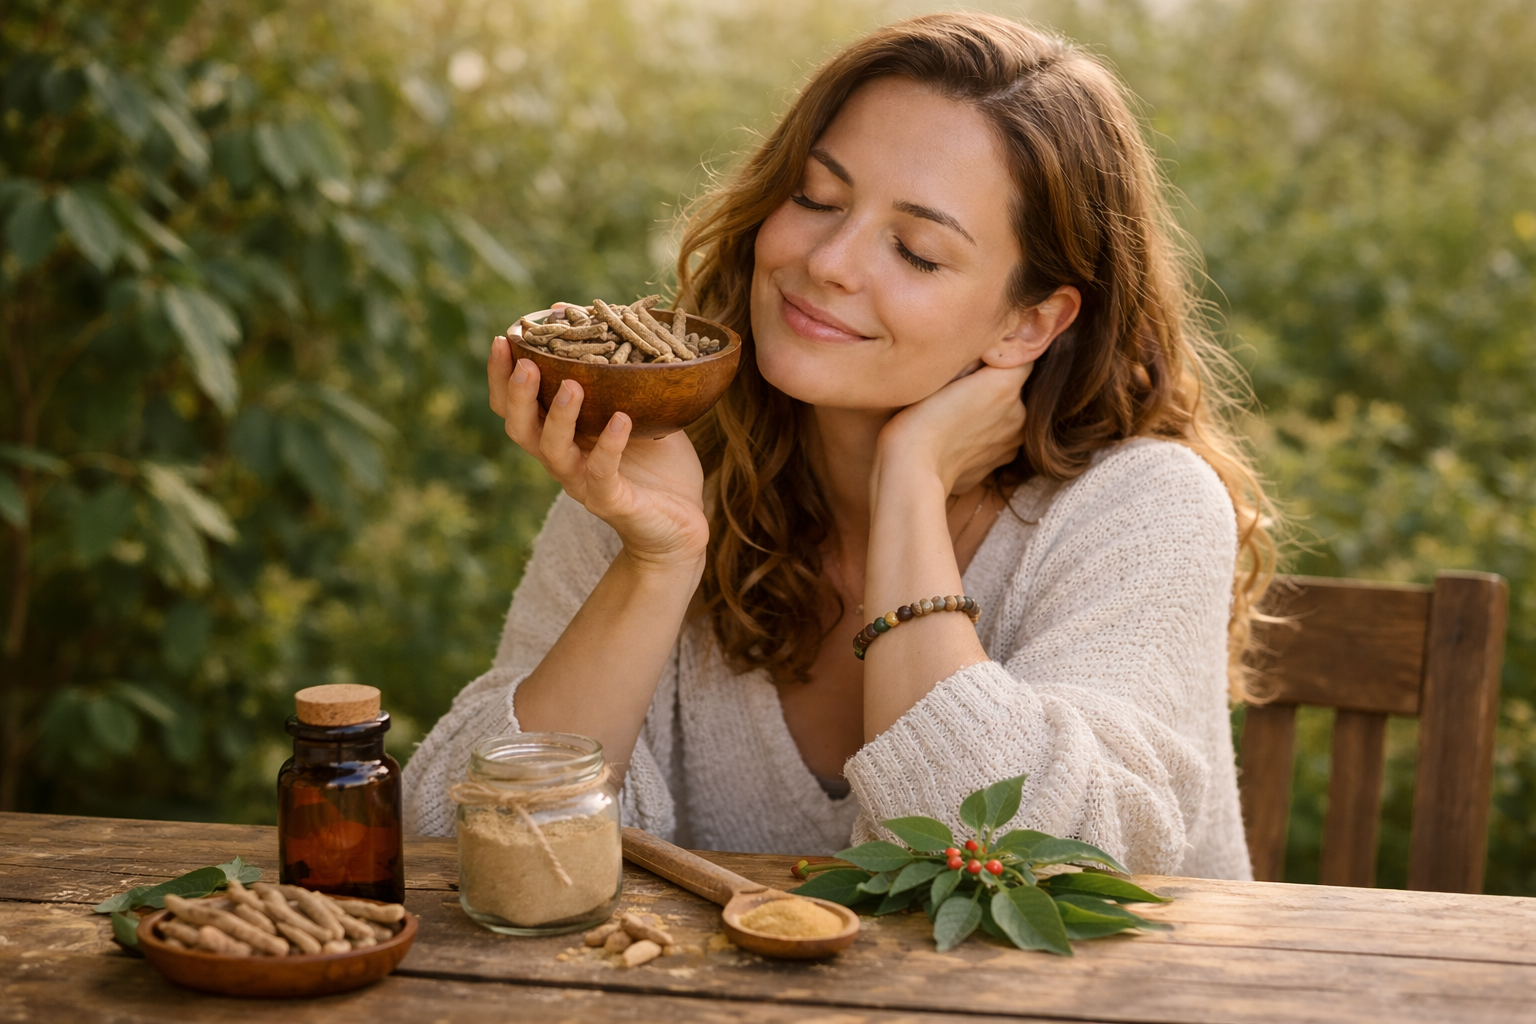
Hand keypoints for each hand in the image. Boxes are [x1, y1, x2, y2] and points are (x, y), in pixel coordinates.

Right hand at [488, 335, 708, 569]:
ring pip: (553, 452)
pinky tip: (620, 419)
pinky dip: (609, 446)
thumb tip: (595, 316)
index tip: (503, 338)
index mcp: (561, 435)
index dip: (501, 376)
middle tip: (525, 362)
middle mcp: (563, 460)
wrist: (681, 524)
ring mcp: (584, 484)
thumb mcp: (637, 407)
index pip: (515, 406)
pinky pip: (602, 474)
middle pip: (520, 428)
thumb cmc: (657, 463)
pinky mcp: (613, 503)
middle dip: (517, 395)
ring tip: (572, 386)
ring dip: (559, 417)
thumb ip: (615, 371)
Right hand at [874, 361, 1031, 495]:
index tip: (980, 358)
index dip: (999, 354)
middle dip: (990, 386)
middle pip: (1011, 388)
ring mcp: (1009, 444)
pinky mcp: (996, 465)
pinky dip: (978, 438)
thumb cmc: (919, 418)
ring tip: (952, 417)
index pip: (1019, 356)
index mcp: (1007, 385)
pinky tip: (953, 439)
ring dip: (986, 413)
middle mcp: (1019, 414)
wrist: (912, 472)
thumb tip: (991, 347)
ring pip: (1003, 416)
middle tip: (957, 391)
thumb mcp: (946, 371)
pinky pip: (992, 441)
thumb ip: (978, 355)